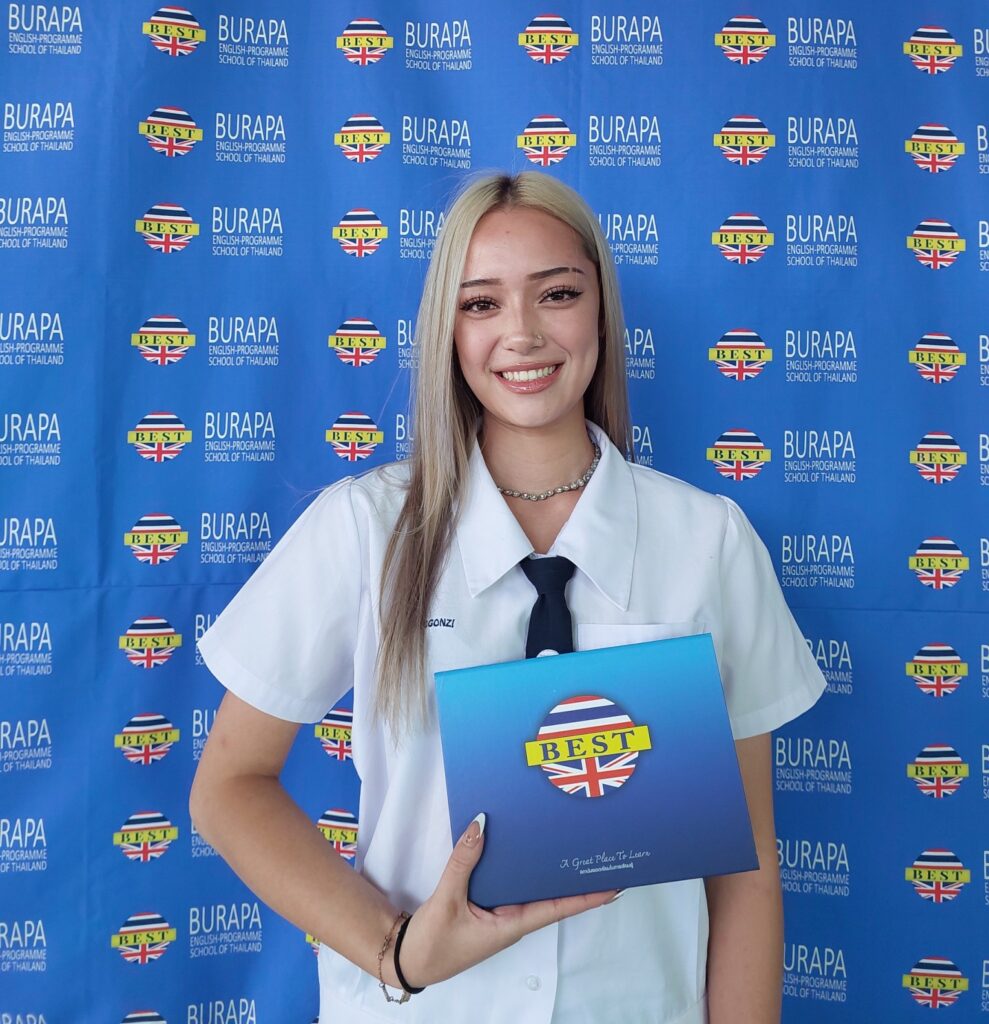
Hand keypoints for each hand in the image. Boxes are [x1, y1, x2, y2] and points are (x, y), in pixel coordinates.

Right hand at [395, 813, 617, 987]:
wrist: (408, 960)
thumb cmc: (433, 943)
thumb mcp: (447, 900)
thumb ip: (463, 863)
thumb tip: (480, 825)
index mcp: (512, 924)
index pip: (558, 908)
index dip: (587, 897)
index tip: (614, 885)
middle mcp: (512, 919)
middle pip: (548, 894)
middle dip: (569, 874)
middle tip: (593, 848)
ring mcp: (499, 913)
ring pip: (527, 886)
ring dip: (543, 867)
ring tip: (564, 839)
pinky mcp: (484, 906)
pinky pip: (507, 883)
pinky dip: (516, 865)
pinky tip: (520, 846)